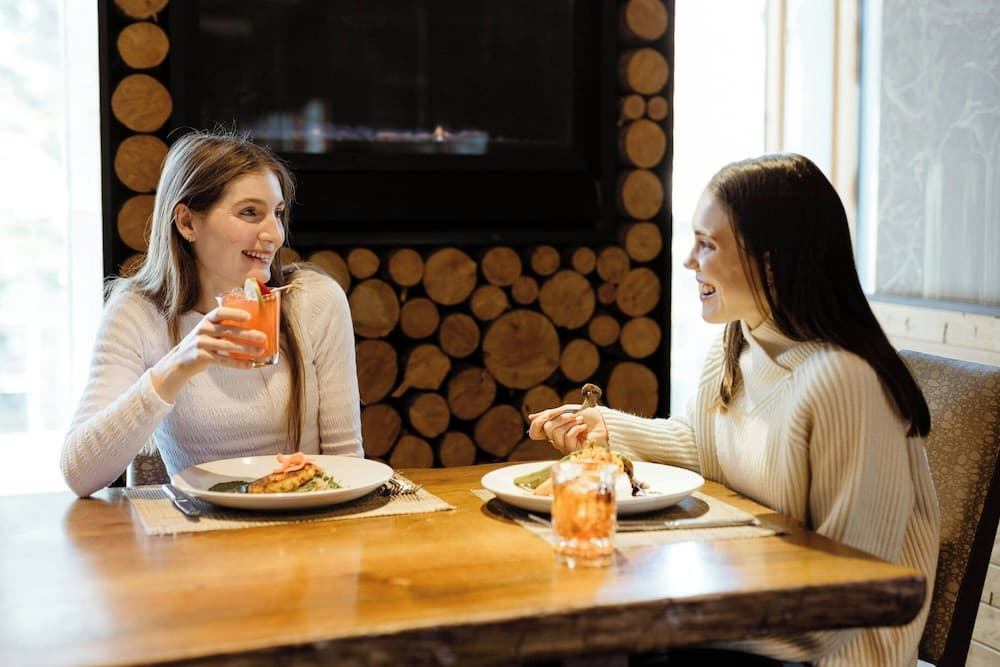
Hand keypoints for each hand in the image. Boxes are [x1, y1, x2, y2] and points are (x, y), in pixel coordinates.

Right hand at [150, 306, 266, 401]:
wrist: (180, 360)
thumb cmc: (202, 343)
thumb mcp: (209, 331)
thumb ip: (225, 327)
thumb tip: (255, 328)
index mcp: (207, 320)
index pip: (220, 313)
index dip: (234, 314)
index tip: (249, 317)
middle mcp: (203, 329)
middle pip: (228, 330)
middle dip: (247, 334)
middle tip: (263, 337)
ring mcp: (201, 343)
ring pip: (227, 345)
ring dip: (246, 349)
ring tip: (260, 351)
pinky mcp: (201, 356)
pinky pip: (222, 360)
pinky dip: (237, 363)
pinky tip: (249, 364)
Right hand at [527, 405, 608, 454]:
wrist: (606, 423)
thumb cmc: (590, 417)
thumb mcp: (567, 410)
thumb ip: (550, 414)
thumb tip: (531, 417)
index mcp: (554, 430)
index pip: (536, 431)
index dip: (537, 423)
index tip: (547, 415)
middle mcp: (557, 440)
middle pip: (546, 428)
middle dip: (560, 418)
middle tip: (573, 416)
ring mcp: (565, 446)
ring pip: (555, 433)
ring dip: (569, 422)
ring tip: (580, 421)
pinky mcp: (573, 451)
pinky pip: (566, 438)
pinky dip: (576, 429)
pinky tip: (584, 428)